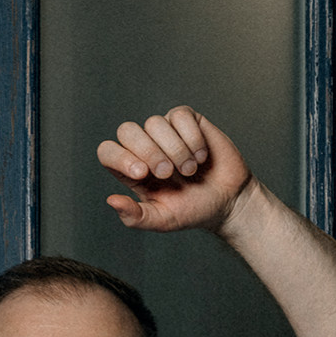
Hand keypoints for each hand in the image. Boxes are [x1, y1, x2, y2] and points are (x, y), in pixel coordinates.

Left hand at [97, 107, 253, 234]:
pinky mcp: (187, 121)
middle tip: (168, 173)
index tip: (142, 173)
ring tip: (190, 170)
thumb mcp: (162, 220)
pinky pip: (179, 116)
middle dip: (148, 151)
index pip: (107, 151)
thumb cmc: (192, 211)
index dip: (120, 157)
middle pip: (127, 130)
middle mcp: (145, 146)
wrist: (227, 201)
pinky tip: (202, 156)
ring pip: (155, 123)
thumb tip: (111, 200)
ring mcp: (165, 131)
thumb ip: (135, 217)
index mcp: (131, 170)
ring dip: (175, 149)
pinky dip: (191, 137)